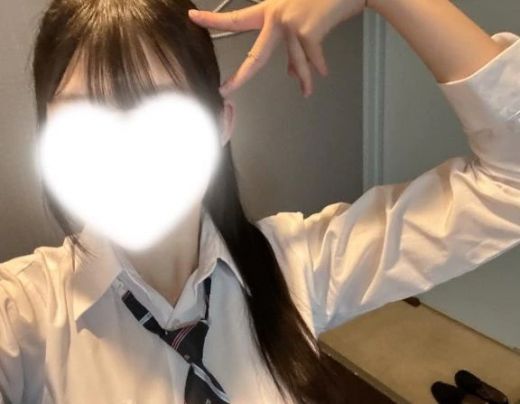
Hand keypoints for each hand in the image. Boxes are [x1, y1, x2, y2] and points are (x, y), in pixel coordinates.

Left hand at [188, 0, 365, 96]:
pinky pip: (312, 58)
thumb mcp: (302, 19)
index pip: (237, 18)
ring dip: (304, 80)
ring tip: (307, 92)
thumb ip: (292, 47)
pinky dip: (319, 66)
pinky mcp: (307, 31)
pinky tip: (323, 73)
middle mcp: (277, 17)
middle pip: (256, 55)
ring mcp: (291, 24)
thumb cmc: (324, 1)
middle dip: (241, 76)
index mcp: (271, 11)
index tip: (194, 18)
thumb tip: (290, 72)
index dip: (214, 19)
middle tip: (225, 90)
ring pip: (294, 62)